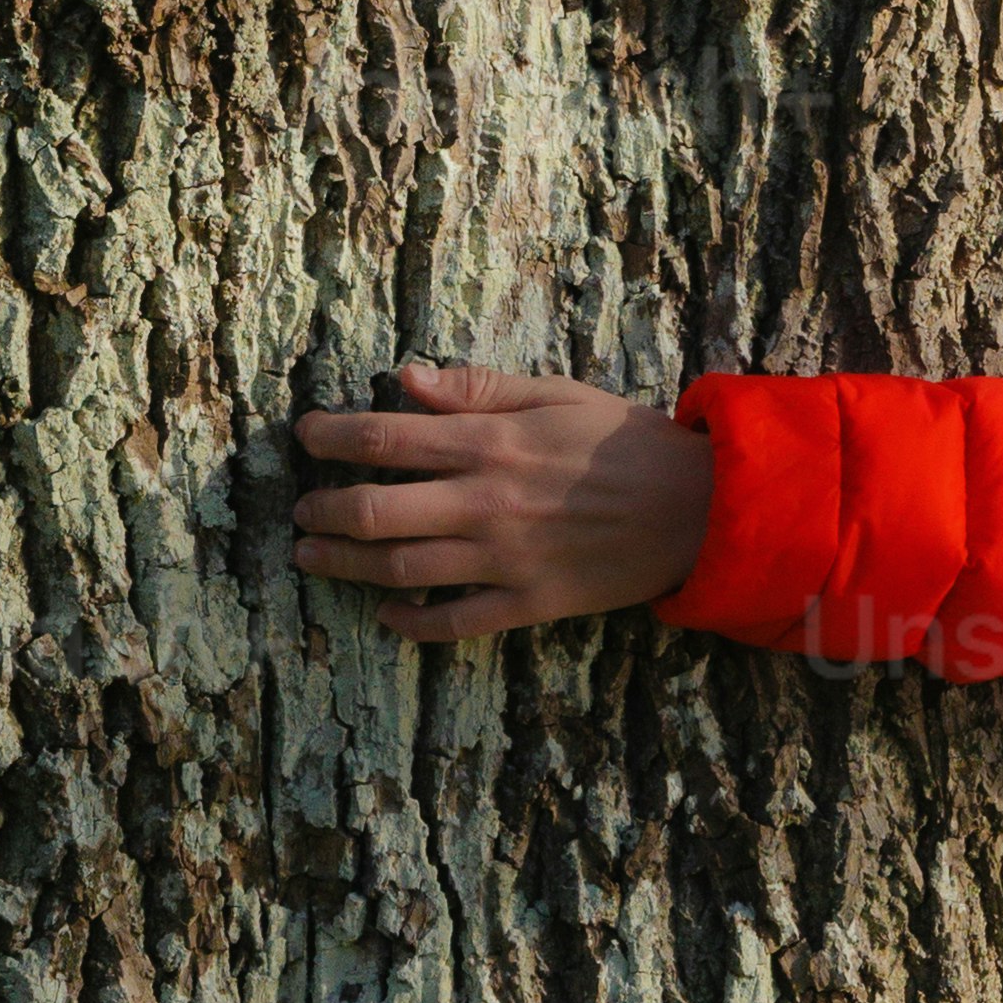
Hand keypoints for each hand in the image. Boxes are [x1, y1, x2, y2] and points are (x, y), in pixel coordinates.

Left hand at [294, 366, 715, 642]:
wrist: (700, 508)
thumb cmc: (629, 443)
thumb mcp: (557, 394)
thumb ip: (479, 389)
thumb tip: (406, 379)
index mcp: (491, 444)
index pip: (384, 438)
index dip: (331, 436)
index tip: (304, 434)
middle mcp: (486, 504)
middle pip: (375, 511)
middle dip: (323, 511)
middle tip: (301, 511)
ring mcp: (504, 560)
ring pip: (401, 569)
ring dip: (345, 565)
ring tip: (313, 557)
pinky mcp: (529, 603)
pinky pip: (455, 622)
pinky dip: (411, 623)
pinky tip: (387, 615)